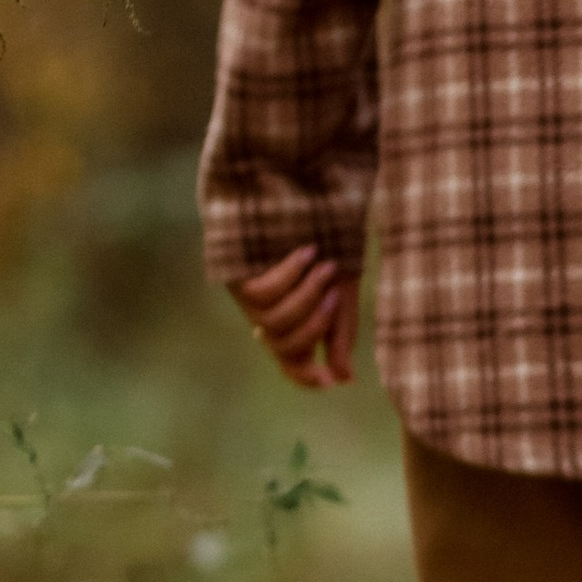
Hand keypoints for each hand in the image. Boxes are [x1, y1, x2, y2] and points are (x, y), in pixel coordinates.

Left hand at [232, 244, 358, 388]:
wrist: (306, 198)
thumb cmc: (328, 249)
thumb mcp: (342, 294)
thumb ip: (340, 336)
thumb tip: (345, 379)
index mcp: (294, 326)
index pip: (292, 364)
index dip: (306, 377)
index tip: (329, 382)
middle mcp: (269, 319)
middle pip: (285, 349)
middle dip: (315, 326)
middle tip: (336, 295)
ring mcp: (250, 300)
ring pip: (275, 323)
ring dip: (305, 297)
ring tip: (325, 266)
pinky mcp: (237, 278)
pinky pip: (263, 294)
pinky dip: (288, 276)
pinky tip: (304, 253)